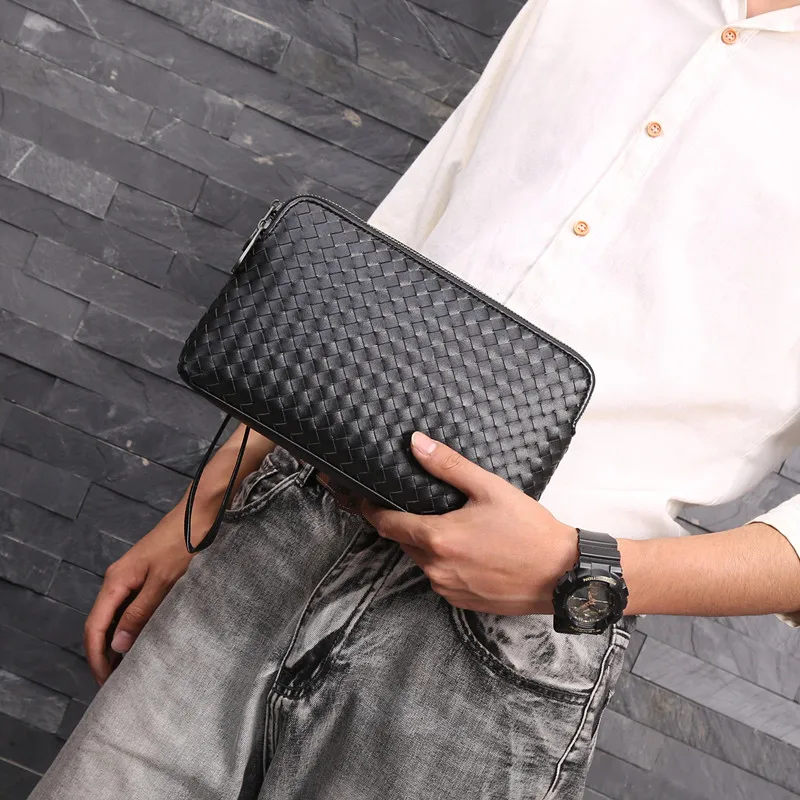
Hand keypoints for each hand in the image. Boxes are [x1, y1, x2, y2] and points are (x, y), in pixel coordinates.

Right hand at [83, 507, 196, 684]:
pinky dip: (131, 626)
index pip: (94, 627)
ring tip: (127, 668)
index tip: (104, 682)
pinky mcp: (145, 575)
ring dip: (118, 641)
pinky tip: (142, 639)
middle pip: (101, 623)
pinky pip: (131, 606)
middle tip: (114, 682)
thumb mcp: (163, 581)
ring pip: (116, 616)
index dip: (97, 657)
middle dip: (104, 654)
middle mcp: (118, 579)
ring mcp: (131, 577)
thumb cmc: (184, 544)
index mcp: (116, 581)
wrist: (200, 514)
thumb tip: (117, 645)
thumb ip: (140, 612)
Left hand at [359, 431, 578, 615]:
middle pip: (404, 540)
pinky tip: (469, 548)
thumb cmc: (530, 531)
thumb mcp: (489, 488)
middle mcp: (435, 568)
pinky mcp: (461, 602)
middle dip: (404, 522)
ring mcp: (447, 588)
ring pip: (422, 559)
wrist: (563, 574)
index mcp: (437, 538)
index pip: (386, 523)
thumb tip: (416, 443)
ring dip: (427, 542)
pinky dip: (444, 560)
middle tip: (419, 505)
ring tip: (454, 525)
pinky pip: (440, 576)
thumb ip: (448, 466)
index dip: (367, 508)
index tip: (353, 496)